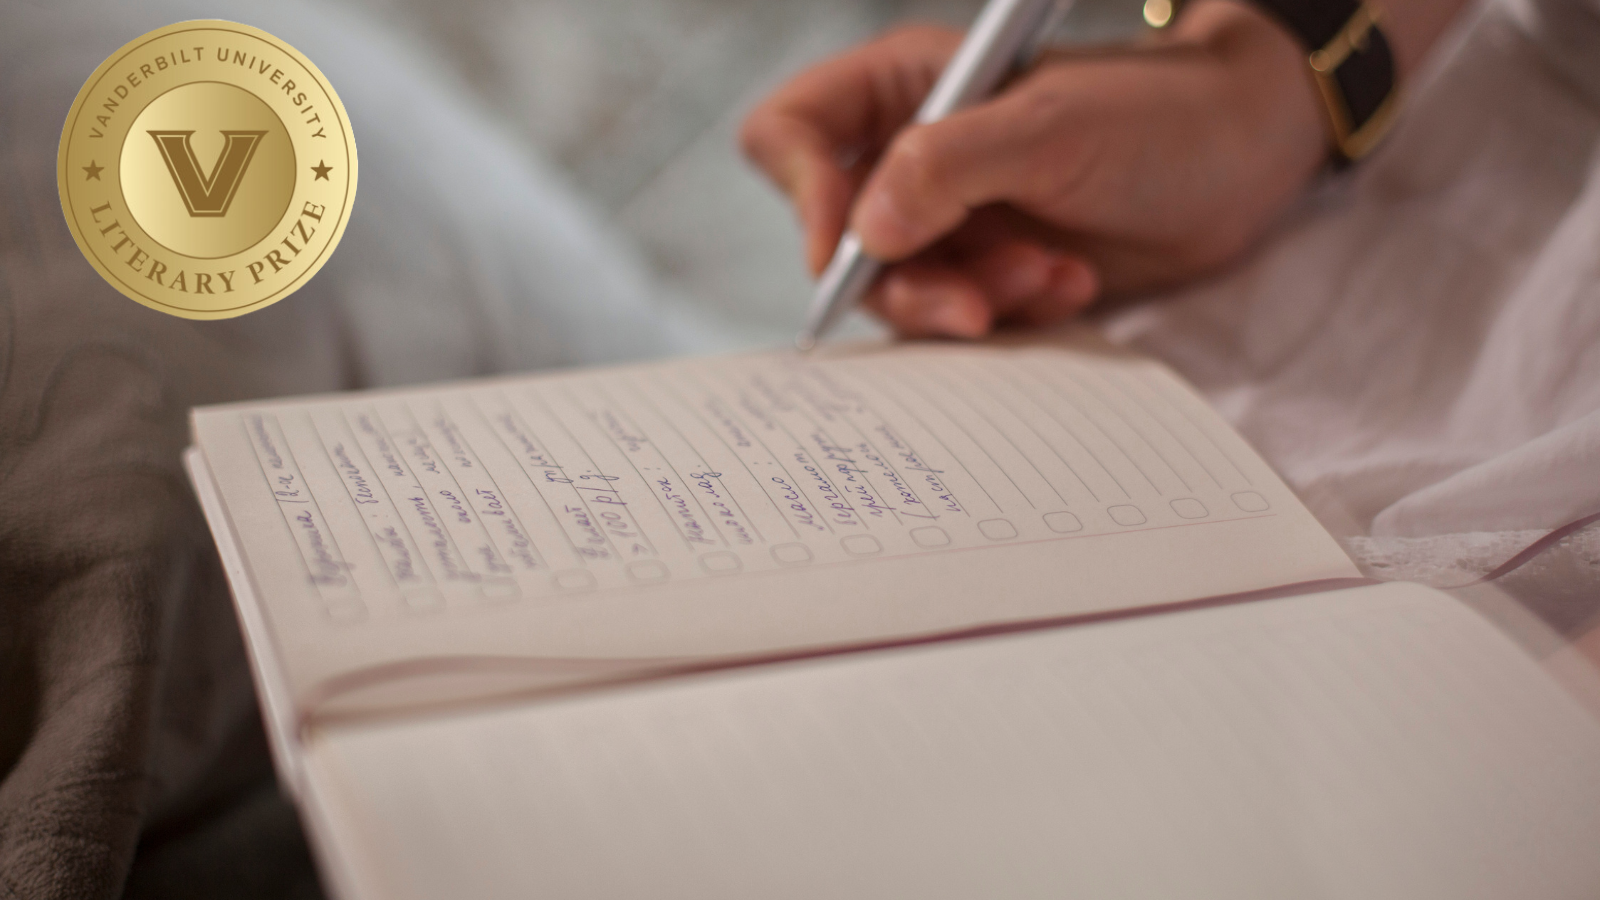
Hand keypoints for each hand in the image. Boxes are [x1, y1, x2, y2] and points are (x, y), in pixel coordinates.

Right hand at [740, 0, 1331, 337]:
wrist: (1243, 163)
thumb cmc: (1156, 115)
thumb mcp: (1050, 127)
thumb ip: (947, 168)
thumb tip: (864, 232)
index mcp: (903, 90)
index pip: (793, 132)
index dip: (802, 192)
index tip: (849, 248)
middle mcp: (911, 157)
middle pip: (841, 239)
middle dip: (911, 278)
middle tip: (979, 297)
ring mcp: (949, 219)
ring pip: (901, 291)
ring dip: (972, 298)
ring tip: (1048, 273)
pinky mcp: (988, 270)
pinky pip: (960, 317)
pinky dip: (1013, 310)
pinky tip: (1070, 280)